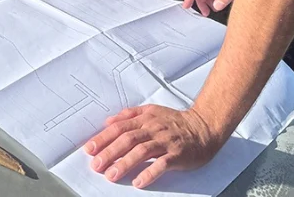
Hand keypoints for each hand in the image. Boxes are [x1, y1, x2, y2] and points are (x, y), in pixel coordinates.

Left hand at [84, 105, 222, 188]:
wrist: (203, 127)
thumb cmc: (175, 121)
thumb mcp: (151, 111)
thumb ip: (129, 114)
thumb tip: (108, 121)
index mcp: (145, 119)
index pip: (119, 127)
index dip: (103, 138)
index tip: (90, 149)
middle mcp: (153, 128)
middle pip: (127, 139)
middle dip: (109, 152)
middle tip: (96, 165)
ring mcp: (165, 141)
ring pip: (142, 151)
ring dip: (125, 163)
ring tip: (112, 175)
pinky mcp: (177, 154)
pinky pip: (162, 164)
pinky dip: (149, 172)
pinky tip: (139, 182)